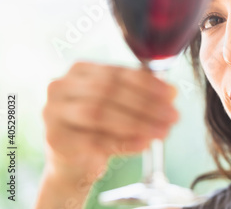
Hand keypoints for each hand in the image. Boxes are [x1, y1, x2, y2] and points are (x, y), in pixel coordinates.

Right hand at [42, 61, 178, 186]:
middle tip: (173, 115)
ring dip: (138, 123)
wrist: (73, 162)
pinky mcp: (56, 139)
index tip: (172, 94)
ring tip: (163, 131)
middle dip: (146, 104)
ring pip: (100, 114)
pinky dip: (123, 142)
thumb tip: (172, 92)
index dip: (148, 83)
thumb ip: (142, 94)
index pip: (118, 72)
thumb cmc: (98, 128)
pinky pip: (95, 140)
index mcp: (80, 70)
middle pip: (110, 91)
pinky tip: (144, 144)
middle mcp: (61, 86)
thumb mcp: (120, 106)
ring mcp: (53, 112)